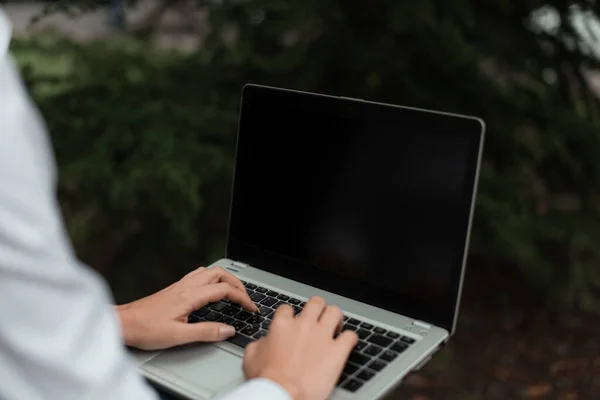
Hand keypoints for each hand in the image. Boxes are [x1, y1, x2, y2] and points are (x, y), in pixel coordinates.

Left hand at [115, 266, 257, 349]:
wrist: (123, 323)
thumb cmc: (145, 329)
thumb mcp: (179, 336)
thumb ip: (206, 332)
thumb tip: (228, 330)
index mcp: (190, 295)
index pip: (224, 290)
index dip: (242, 298)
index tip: (251, 308)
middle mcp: (186, 286)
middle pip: (219, 274)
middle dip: (237, 284)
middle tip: (246, 297)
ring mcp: (179, 285)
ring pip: (209, 272)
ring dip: (225, 279)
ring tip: (233, 290)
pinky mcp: (174, 288)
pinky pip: (199, 275)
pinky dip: (212, 279)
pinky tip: (210, 289)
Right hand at [242, 296, 357, 399]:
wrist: (283, 394)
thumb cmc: (267, 380)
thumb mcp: (251, 358)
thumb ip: (259, 344)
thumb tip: (263, 342)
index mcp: (282, 325)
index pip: (288, 308)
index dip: (291, 316)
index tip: (293, 323)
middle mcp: (304, 325)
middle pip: (316, 302)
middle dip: (318, 309)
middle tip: (319, 319)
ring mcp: (322, 336)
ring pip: (335, 312)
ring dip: (336, 318)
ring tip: (336, 327)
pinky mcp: (338, 350)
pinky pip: (351, 336)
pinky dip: (350, 339)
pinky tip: (347, 344)